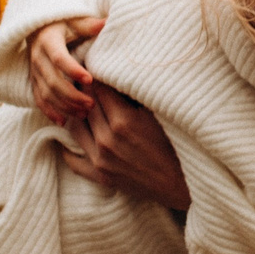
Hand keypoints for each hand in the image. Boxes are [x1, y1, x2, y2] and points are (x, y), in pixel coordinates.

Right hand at [29, 16, 105, 124]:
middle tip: (91, 104)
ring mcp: (34, 71)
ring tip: (84, 114)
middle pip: (52, 80)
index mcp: (48, 41)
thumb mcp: (74, 20)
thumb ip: (88, 24)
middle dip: (72, 95)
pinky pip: (38, 99)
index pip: (59, 58)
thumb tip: (106, 22)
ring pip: (46, 93)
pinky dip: (49, 111)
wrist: (37, 28)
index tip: (90, 79)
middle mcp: (38, 57)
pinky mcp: (33, 80)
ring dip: (64, 106)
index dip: (73, 70)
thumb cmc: (62, 23)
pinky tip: (63, 121)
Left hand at [59, 84, 190, 210]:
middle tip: (88, 82)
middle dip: (86, 91)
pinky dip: (70, 147)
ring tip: (85, 106)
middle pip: (85, 105)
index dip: (98, 75)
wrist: (184, 185)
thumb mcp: (160, 114)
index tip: (98, 68)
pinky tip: (74, 136)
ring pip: (74, 128)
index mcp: (123, 121)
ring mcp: (101, 160)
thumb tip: (120, 75)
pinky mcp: (100, 177)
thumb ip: (137, 95)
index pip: (98, 88)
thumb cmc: (178, 145)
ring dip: (77, 114)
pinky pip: (74, 161)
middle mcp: (107, 140)